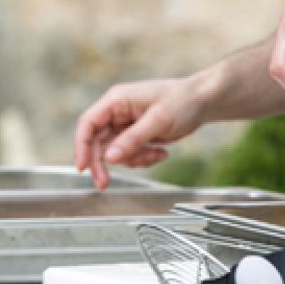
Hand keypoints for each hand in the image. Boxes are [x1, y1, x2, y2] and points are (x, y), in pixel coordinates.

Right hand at [74, 77, 207, 189]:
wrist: (203, 101)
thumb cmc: (183, 100)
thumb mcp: (158, 120)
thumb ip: (133, 139)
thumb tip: (109, 157)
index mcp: (117, 101)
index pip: (88, 124)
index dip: (81, 146)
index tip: (83, 167)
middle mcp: (117, 113)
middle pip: (97, 144)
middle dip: (103, 163)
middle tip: (104, 183)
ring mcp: (126, 126)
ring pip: (115, 153)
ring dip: (133, 160)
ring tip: (155, 154)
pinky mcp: (136, 136)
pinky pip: (130, 155)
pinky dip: (143, 159)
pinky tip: (161, 153)